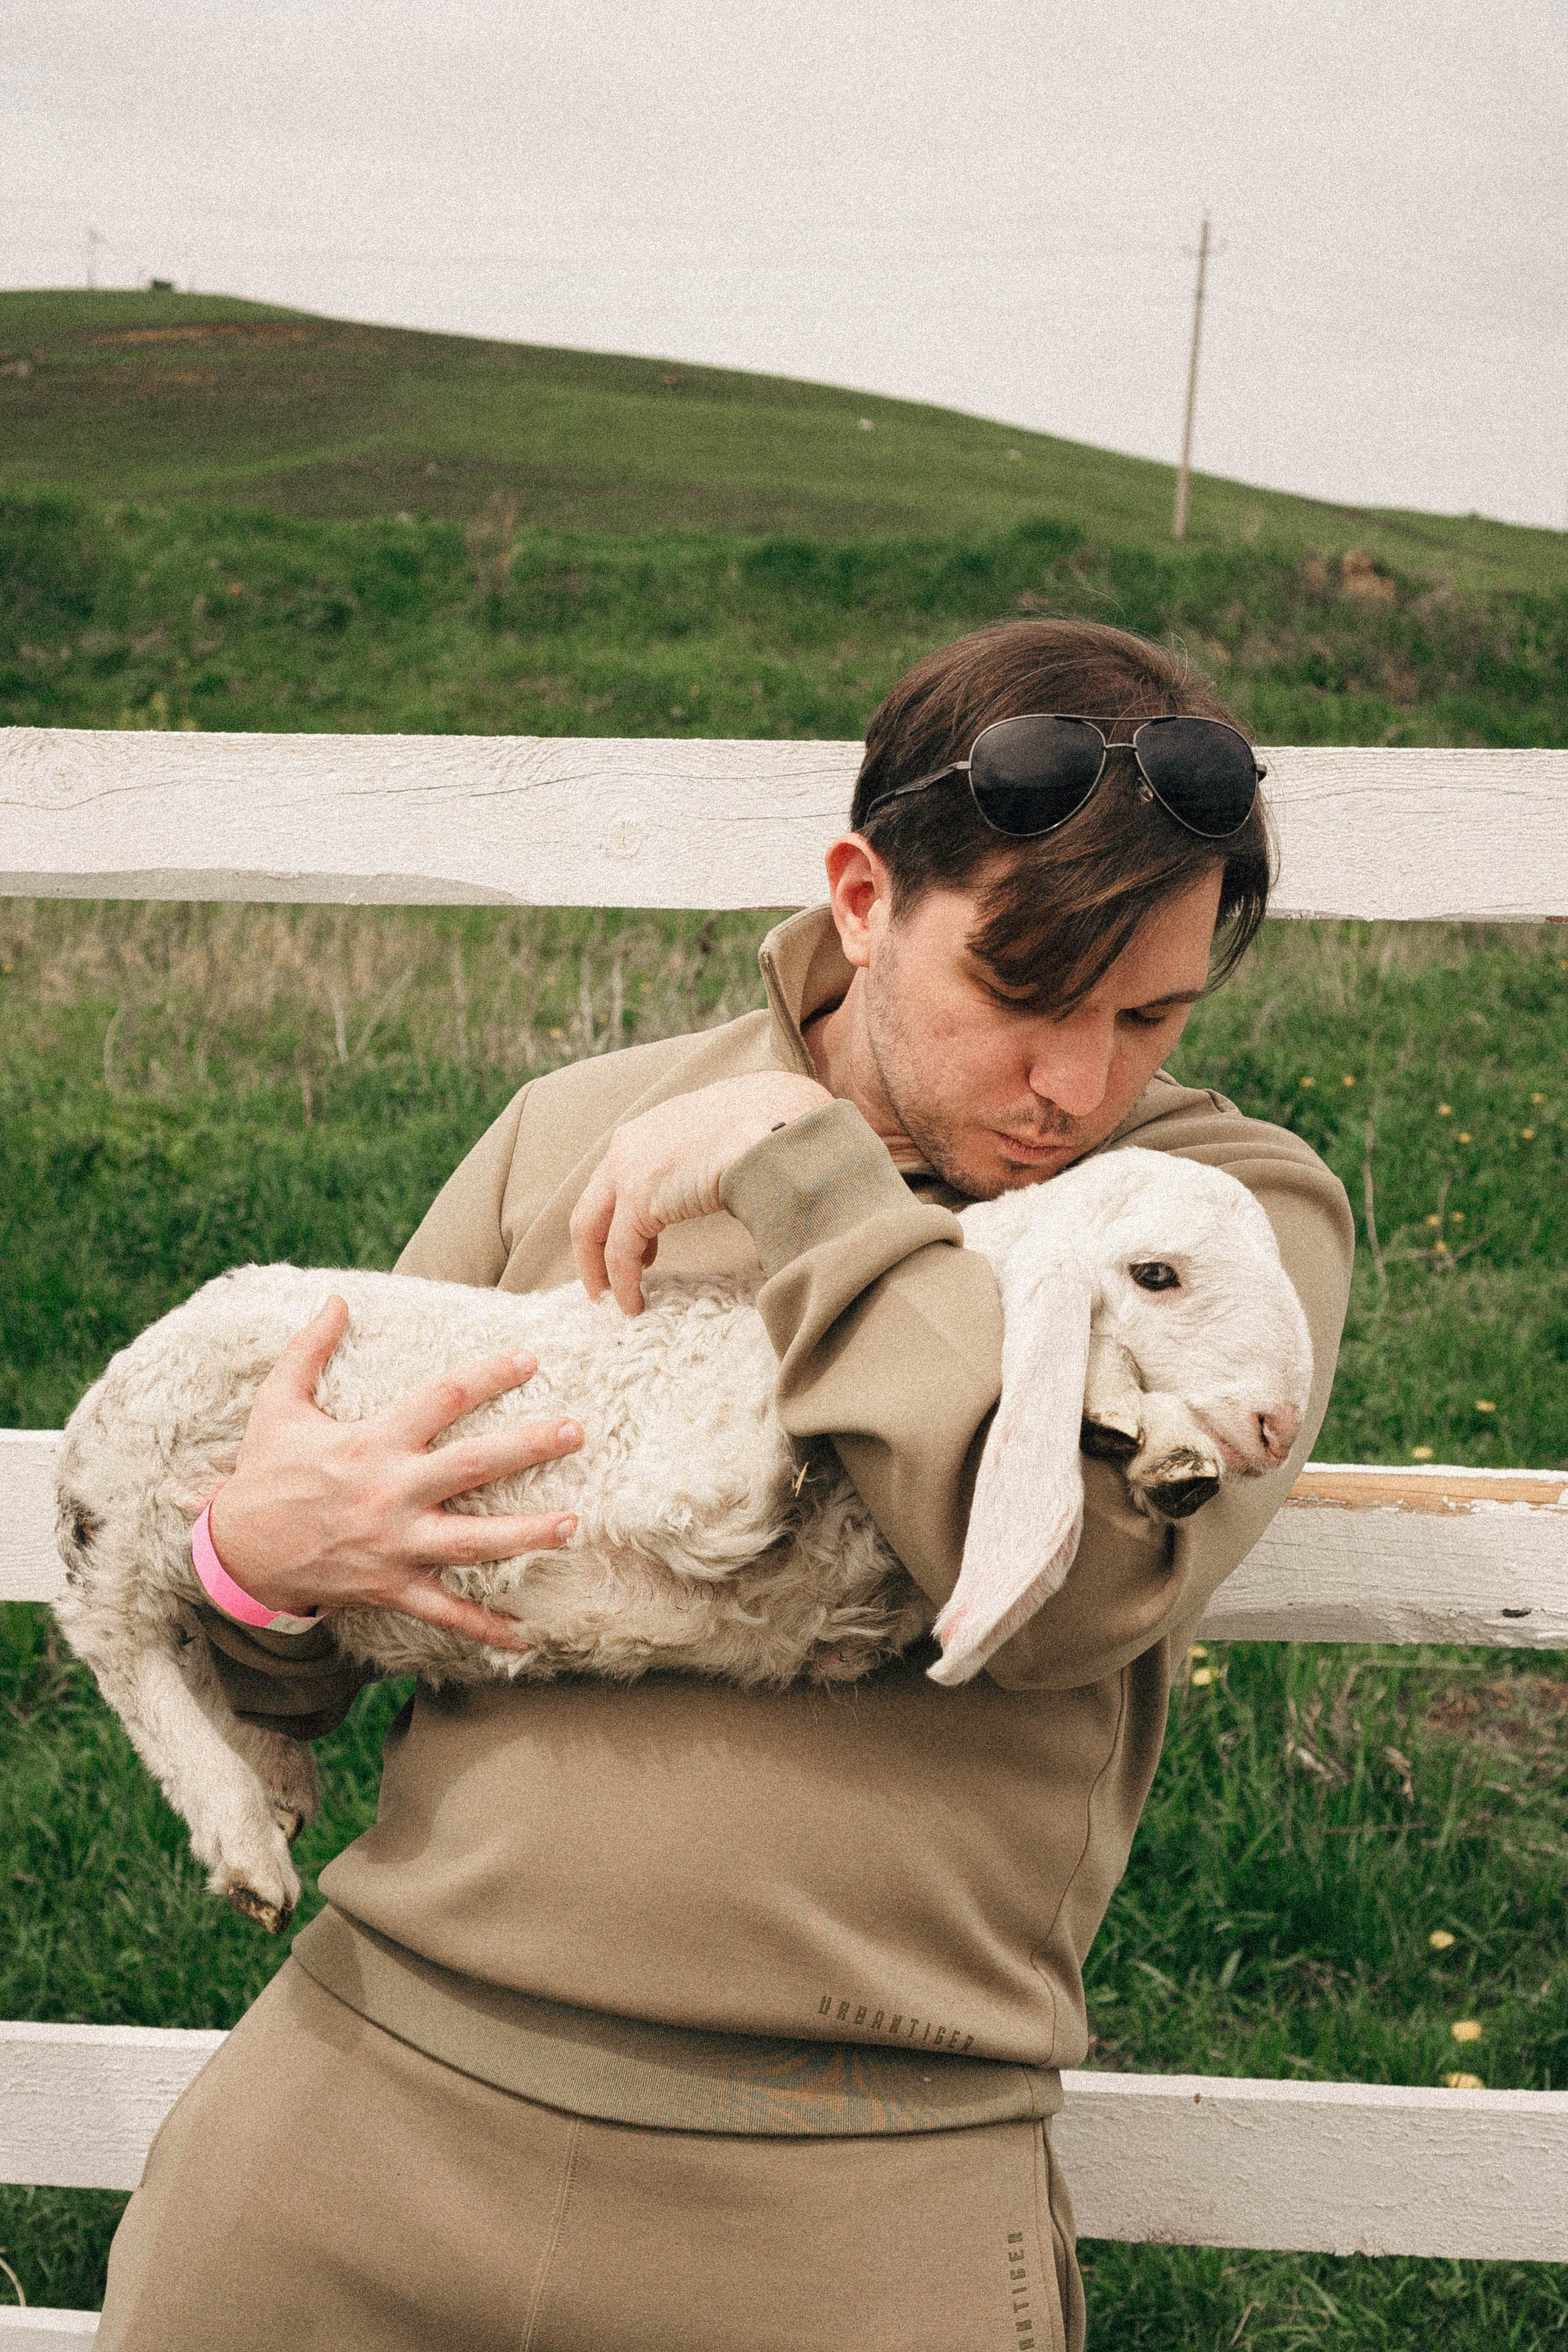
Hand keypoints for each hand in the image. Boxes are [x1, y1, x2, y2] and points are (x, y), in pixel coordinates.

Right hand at [204, 1296, 583, 1645]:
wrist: (235, 1552)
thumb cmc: (263, 1474)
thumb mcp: (276, 1404)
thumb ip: (309, 1349)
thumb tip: (336, 1299)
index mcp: (370, 1443)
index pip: (442, 1399)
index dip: (488, 1376)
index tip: (530, 1359)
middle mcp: (390, 1493)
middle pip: (472, 1466)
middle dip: (527, 1447)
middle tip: (575, 1431)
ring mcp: (394, 1544)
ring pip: (472, 1541)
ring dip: (525, 1535)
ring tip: (574, 1524)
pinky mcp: (391, 1587)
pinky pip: (445, 1613)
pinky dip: (484, 1629)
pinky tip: (525, 1637)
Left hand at [570, 1072, 832, 1313]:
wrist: (772, 1130)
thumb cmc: (765, 1127)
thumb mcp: (722, 1135)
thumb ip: (707, 1157)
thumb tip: (727, 1179)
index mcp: (647, 1131)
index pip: (615, 1179)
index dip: (620, 1217)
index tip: (642, 1248)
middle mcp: (627, 1147)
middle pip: (591, 1205)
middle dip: (593, 1248)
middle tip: (604, 1281)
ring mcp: (627, 1172)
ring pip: (590, 1229)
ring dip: (598, 1269)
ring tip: (611, 1300)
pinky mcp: (639, 1201)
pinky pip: (619, 1252)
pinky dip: (621, 1282)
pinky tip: (632, 1304)